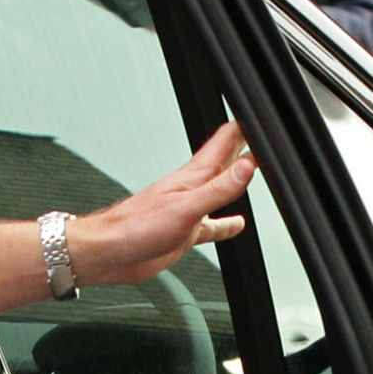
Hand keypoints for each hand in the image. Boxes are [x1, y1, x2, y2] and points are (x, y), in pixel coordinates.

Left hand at [72, 119, 254, 284]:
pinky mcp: (184, 232)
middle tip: (264, 139)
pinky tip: (236, 224)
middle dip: (246, 148)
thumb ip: (218, 189)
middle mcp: (192, 189)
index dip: (245, 127)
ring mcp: (188, 210)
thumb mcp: (185, 207)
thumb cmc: (135, 228)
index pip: (225, 140)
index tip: (263, 120)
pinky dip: (225, 224)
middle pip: (225, 161)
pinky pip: (211, 225)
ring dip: (237, 182)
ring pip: (220, 191)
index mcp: (193, 176)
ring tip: (255, 173)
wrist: (108, 252)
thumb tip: (246, 167)